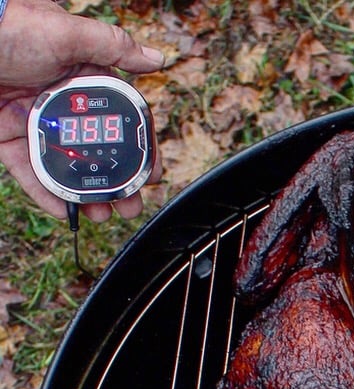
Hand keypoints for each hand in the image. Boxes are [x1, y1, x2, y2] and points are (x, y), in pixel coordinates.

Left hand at [0, 0, 164, 220]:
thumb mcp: (66, 32)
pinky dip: (45, 192)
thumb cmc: (9, 24)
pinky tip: (63, 210)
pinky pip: (28, 169)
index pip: (118, 121)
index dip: (137, 150)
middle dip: (116, 183)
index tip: (150, 175)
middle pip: (96, 151)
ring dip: (85, 195)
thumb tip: (155, 60)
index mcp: (80, 79)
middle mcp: (60, 103)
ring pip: (66, 165)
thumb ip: (111, 45)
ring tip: (100, 215)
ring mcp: (34, 121)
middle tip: (129, 206)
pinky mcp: (7, 134)